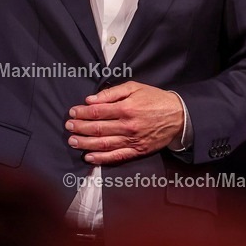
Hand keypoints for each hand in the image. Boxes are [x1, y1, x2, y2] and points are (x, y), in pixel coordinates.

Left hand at [65, 82, 183, 165]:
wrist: (178, 115)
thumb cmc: (155, 99)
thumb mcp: (134, 87)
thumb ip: (112, 93)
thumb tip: (91, 99)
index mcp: (126, 108)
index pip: (97, 112)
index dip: (82, 113)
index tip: (72, 112)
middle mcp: (128, 125)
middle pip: (97, 128)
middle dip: (80, 128)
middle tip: (68, 127)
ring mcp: (132, 140)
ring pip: (104, 144)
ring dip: (85, 143)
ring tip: (72, 141)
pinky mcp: (138, 151)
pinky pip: (117, 157)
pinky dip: (101, 158)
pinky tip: (89, 157)